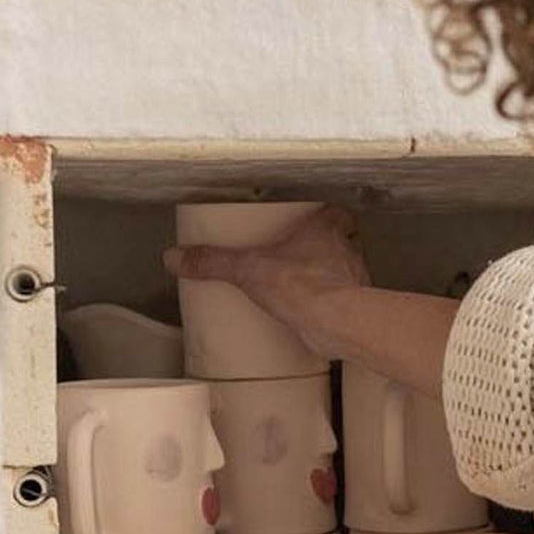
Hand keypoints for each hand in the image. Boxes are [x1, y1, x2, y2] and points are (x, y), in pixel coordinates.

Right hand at [163, 205, 369, 359]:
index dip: (322, 215)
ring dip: (330, 276)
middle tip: (300, 255)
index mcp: (325, 228)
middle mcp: (347, 250)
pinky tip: (316, 315)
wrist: (337, 322)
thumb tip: (176, 257)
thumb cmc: (302, 285)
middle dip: (324, 247)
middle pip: (340, 240)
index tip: (306, 220)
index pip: (332, 211)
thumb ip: (214, 262)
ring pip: (346, 271)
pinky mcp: (356, 307)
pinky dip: (333, 306)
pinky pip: (346, 302)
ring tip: (306, 286)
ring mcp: (356, 279)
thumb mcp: (248, 270)